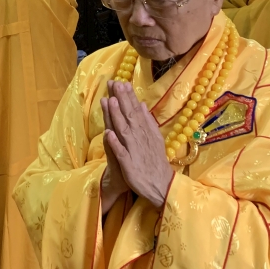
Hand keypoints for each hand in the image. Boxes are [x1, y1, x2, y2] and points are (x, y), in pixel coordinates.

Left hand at [102, 81, 173, 208]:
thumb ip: (147, 121)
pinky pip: (120, 152)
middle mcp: (140, 138)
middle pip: (129, 116)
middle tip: (114, 83)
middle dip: (121, 100)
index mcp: (146, 132)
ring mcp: (134, 151)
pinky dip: (115, 143)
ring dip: (117, 116)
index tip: (122, 82)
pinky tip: (107, 133)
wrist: (161, 186)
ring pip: (124, 131)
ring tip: (109, 101)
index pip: (136, 111)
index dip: (128, 97)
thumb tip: (142, 104)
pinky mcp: (129, 165)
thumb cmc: (154, 161)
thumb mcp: (155, 139)